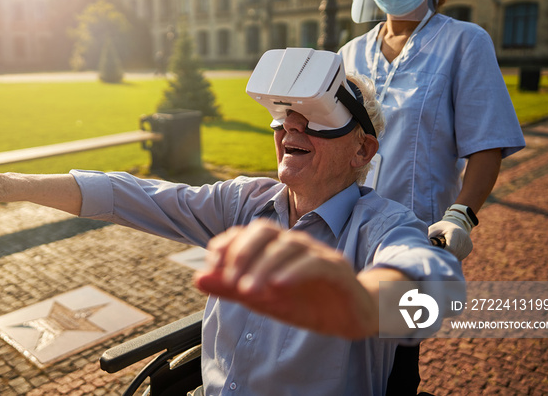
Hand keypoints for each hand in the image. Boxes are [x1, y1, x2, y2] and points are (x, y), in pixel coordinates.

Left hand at [194, 219, 377, 337]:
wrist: (351, 317)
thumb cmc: (306, 302)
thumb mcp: (263, 299)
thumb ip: (231, 288)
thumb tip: (196, 278)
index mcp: (275, 247)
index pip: (247, 232)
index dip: (227, 244)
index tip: (212, 267)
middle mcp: (295, 243)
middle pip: (265, 230)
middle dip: (242, 252)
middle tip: (229, 281)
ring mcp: (317, 253)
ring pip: (287, 246)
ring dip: (264, 267)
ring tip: (248, 292)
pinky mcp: (337, 268)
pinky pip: (314, 263)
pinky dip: (293, 272)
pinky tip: (278, 287)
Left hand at [428, 219, 471, 260]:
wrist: (456, 223)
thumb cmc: (441, 228)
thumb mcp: (433, 229)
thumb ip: (429, 237)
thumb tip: (423, 247)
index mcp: (455, 232)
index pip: (451, 248)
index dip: (443, 253)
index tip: (436, 254)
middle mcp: (464, 237)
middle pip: (454, 253)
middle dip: (445, 255)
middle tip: (438, 252)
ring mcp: (468, 243)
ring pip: (457, 256)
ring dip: (449, 256)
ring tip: (444, 249)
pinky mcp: (469, 247)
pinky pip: (460, 256)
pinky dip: (454, 255)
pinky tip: (450, 250)